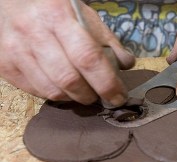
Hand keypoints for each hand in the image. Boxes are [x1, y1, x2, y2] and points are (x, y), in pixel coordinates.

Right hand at [0, 0, 134, 104]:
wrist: (12, 4)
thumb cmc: (55, 11)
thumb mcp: (85, 17)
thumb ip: (107, 41)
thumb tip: (126, 66)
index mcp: (60, 16)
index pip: (88, 57)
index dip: (107, 82)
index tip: (119, 96)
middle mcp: (34, 32)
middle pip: (69, 78)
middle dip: (90, 95)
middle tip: (100, 96)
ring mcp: (15, 50)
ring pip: (52, 90)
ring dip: (73, 98)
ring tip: (82, 92)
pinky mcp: (5, 64)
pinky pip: (36, 92)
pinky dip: (55, 95)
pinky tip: (62, 87)